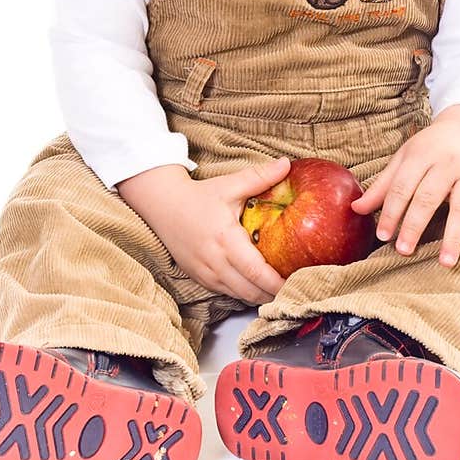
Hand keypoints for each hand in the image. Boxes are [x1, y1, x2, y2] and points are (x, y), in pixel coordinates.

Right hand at [155, 156, 290, 303]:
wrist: (162, 205)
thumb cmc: (199, 197)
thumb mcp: (230, 185)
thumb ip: (260, 176)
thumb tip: (287, 164)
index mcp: (225, 239)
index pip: (256, 272)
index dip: (277, 283)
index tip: (296, 281)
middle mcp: (214, 261)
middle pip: (251, 290)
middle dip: (274, 293)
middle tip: (295, 286)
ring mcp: (205, 273)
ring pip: (239, 296)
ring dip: (260, 295)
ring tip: (279, 287)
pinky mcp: (199, 278)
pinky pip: (227, 293)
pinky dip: (244, 292)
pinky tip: (256, 285)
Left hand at [350, 106, 459, 265]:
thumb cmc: (429, 150)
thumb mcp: (404, 160)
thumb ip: (383, 186)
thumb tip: (355, 209)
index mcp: (422, 154)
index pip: (403, 186)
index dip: (392, 212)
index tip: (383, 236)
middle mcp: (448, 162)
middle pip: (429, 196)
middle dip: (415, 225)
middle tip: (403, 251)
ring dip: (454, 236)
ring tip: (445, 262)